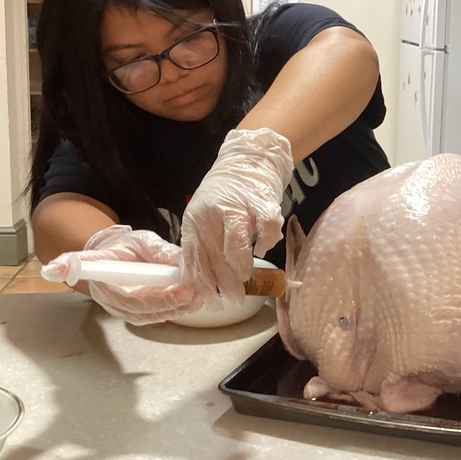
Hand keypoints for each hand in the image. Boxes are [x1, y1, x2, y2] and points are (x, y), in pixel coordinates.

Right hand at [44, 225, 215, 324]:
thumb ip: (157, 249)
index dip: (160, 298)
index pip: (134, 299)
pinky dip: (179, 307)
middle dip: (176, 303)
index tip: (182, 291)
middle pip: (148, 312)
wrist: (113, 257)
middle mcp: (115, 303)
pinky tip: (194, 298)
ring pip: (157, 315)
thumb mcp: (139, 240)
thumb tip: (180, 259)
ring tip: (200, 294)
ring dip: (180, 307)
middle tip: (198, 293)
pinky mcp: (141, 313)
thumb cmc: (123, 247)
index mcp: (106, 282)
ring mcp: (128, 311)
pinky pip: (161, 314)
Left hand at [181, 128, 292, 303]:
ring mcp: (238, 207)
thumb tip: (199, 281)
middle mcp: (213, 213)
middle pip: (216, 257)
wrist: (250, 158)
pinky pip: (265, 232)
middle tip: (233, 299)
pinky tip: (262, 248)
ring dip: (241, 268)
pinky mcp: (262, 203)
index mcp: (196, 219)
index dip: (202, 282)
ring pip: (237, 248)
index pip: (195, 257)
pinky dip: (265, 244)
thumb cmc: (225, 193)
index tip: (210, 301)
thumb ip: (200, 243)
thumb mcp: (203, 216)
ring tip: (246, 278)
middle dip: (225, 283)